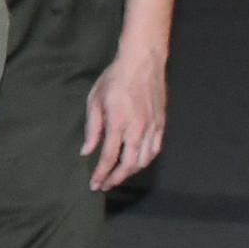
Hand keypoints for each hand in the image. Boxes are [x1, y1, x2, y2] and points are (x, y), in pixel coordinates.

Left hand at [81, 45, 168, 191]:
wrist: (143, 62)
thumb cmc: (115, 78)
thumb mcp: (95, 100)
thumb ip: (92, 129)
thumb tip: (87, 151)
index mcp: (118, 123)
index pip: (109, 157)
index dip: (101, 174)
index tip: (95, 184)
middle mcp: (138, 128)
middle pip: (129, 164)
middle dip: (116, 178)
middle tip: (106, 185)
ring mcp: (153, 127)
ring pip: (144, 160)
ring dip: (131, 172)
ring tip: (119, 176)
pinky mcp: (161, 123)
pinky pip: (155, 149)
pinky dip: (145, 160)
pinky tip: (136, 163)